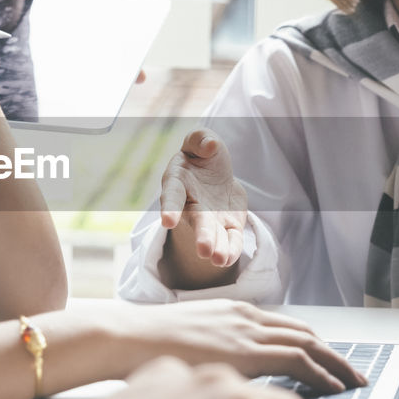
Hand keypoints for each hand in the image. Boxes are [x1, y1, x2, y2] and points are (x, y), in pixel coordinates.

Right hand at [114, 300, 365, 393]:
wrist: (124, 337)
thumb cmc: (143, 348)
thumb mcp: (187, 347)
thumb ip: (212, 356)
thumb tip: (223, 381)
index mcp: (232, 313)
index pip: (285, 327)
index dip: (311, 344)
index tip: (327, 358)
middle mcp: (245, 317)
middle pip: (304, 333)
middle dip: (332, 354)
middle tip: (353, 372)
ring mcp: (247, 331)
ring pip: (308, 344)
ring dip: (336, 363)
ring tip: (354, 381)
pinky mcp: (245, 351)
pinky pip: (296, 359)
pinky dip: (320, 372)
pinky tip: (332, 387)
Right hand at [160, 129, 247, 267]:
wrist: (217, 176)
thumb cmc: (203, 156)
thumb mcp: (200, 140)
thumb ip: (201, 139)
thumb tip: (211, 146)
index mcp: (178, 182)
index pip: (172, 195)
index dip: (170, 208)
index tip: (167, 222)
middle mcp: (191, 205)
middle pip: (196, 222)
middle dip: (201, 236)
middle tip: (204, 251)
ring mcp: (209, 219)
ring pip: (212, 235)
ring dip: (216, 248)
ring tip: (219, 260)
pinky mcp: (227, 226)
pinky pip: (230, 240)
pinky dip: (230, 249)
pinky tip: (229, 258)